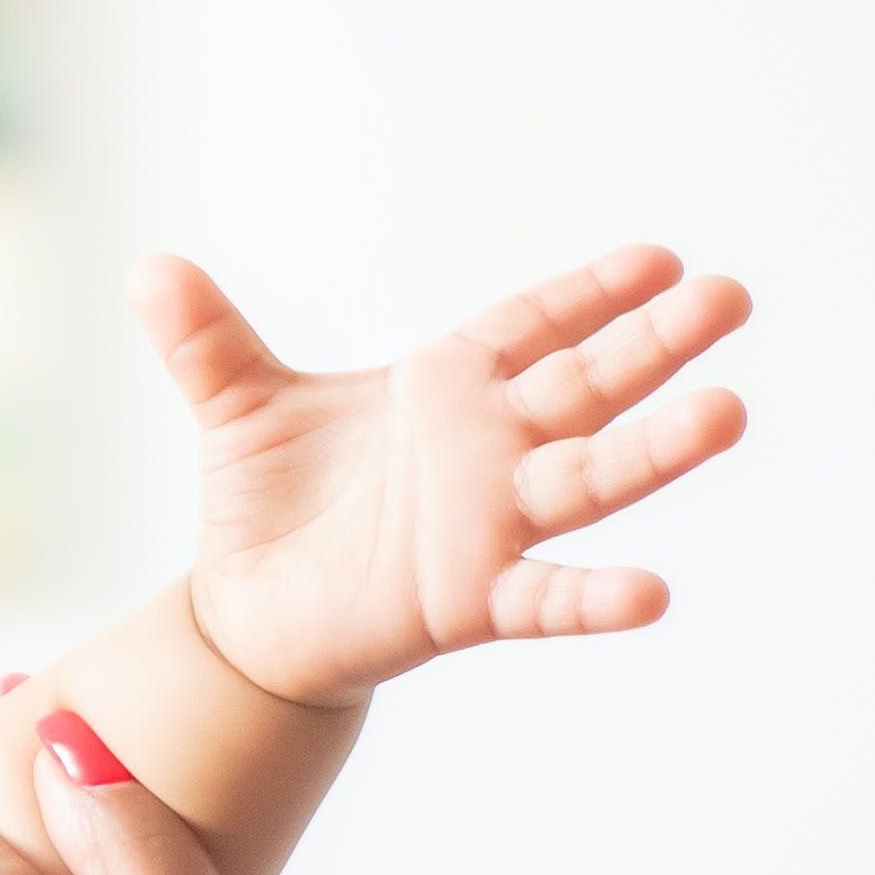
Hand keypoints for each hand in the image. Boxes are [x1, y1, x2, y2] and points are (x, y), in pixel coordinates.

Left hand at [151, 244, 751, 707]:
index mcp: (449, 387)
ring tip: (726, 413)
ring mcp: (490, 523)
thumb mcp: (236, 407)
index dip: (594, 293)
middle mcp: (489, 449)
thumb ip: (204, 341)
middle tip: (727, 298)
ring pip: (587, 478)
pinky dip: (592, 598)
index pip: (535, 324)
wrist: (246, 613)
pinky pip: (544, 597)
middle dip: (655, 344)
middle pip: (587, 385)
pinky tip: (653, 594)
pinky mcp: (468, 599)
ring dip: (654, 450)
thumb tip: (146, 268)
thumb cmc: (272, 500)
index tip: (661, 261)